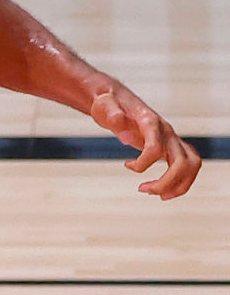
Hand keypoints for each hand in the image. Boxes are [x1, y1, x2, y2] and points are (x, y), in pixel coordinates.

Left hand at [90, 82, 200, 198]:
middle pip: (182, 162)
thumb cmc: (107, 104)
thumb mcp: (103, 106)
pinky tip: (162, 190)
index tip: (126, 165)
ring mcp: (172, 137)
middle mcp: (166, 130)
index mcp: (150, 121)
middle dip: (166, 182)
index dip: (142, 164)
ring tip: (158, 195)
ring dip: (179, 185)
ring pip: (192, 165)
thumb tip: (122, 134)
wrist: (116, 99)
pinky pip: (188, 165)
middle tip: (142, 190)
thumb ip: (112, 116)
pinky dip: (181, 181)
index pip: (156, 149)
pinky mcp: (172, 144)